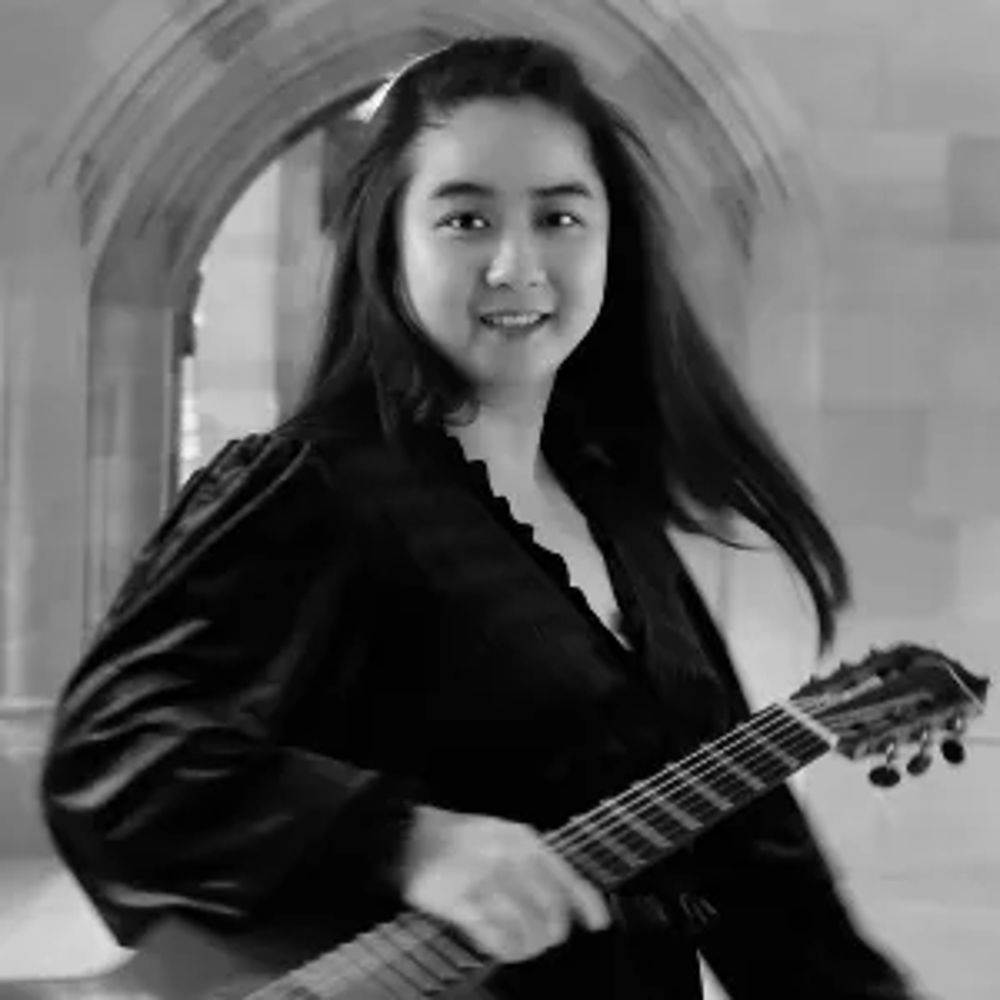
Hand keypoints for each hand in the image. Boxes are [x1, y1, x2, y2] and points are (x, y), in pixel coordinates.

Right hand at [394, 805, 610, 963]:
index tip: (599, 924)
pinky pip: (495, 937)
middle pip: (550, 910)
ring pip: (526, 928)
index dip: (587, 903)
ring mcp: (484, 880)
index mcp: (522, 840)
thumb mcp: (503, 838)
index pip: (565, 875)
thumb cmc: (461, 842)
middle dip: (552, 932)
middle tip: (544, 939)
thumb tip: (566, 899)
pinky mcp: (460, 903)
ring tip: (522, 946)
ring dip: (529, 945)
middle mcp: (508, 858)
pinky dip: (505, 949)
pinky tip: (503, 947)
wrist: (409, 839)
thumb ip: (533, 863)